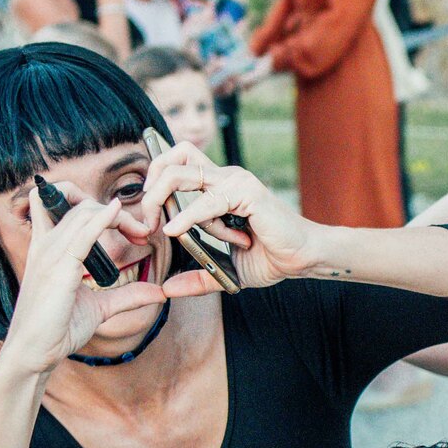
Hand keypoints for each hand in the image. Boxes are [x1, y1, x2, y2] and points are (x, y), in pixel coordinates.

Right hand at [0, 181, 168, 372]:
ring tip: (140, 232)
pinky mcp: (58, 268)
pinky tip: (117, 212)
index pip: (67, 205)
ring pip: (83, 212)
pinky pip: (82, 233)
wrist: (33, 352)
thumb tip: (158, 292)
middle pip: (80, 204)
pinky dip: (102, 219)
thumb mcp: (99, 308)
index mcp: (50, 247)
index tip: (134, 233)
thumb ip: (126, 296)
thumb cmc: (57, 329)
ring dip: (118, 217)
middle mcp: (47, 244)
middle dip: (116, 213)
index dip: (102, 209)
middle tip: (142, 234)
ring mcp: (50, 253)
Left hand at [144, 147, 314, 292]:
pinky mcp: (246, 193)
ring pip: (183, 171)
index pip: (179, 162)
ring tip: (159, 226)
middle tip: (145, 216)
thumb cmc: (269, 257)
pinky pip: (207, 200)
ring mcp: (235, 182)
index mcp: (218, 186)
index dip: (156, 178)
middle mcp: (225, 177)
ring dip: (163, 196)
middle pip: (175, 158)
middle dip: (150, 184)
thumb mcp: (223, 270)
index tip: (147, 211)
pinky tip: (174, 229)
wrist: (302, 259)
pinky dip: (187, 215)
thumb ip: (196, 278)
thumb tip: (167, 289)